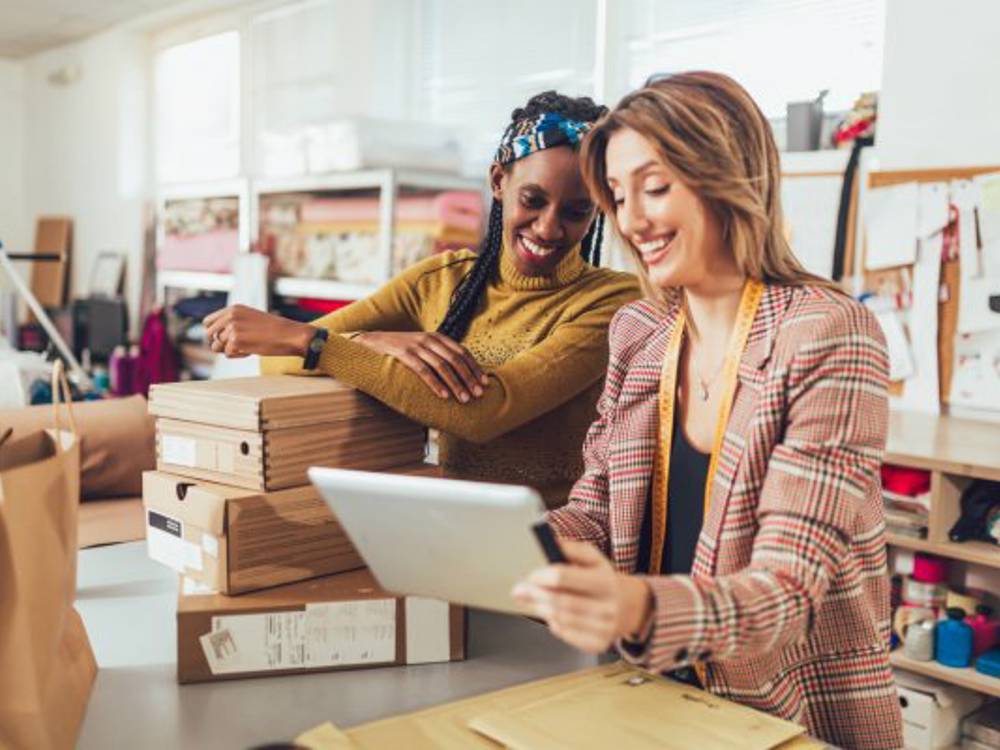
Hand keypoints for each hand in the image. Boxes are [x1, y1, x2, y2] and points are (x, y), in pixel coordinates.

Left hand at [203, 305, 314, 358]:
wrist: (290, 335)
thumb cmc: (274, 331)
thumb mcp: (251, 320)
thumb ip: (233, 325)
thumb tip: (214, 341)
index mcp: (233, 309)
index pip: (208, 322)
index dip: (213, 333)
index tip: (223, 340)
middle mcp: (230, 316)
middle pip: (209, 335)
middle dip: (219, 344)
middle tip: (235, 347)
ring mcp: (232, 327)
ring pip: (217, 346)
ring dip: (230, 351)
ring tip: (246, 348)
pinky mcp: (236, 340)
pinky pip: (228, 354)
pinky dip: (238, 356)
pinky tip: (251, 351)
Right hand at [353, 331, 488, 401]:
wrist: (371, 342)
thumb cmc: (400, 350)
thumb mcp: (422, 348)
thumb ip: (439, 356)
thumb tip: (460, 375)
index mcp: (437, 337)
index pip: (462, 352)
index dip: (475, 368)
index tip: (485, 383)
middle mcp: (429, 340)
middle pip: (455, 360)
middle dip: (469, 378)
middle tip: (478, 394)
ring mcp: (416, 346)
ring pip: (442, 366)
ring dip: (455, 384)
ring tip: (464, 399)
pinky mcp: (404, 355)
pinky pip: (423, 371)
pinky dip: (435, 384)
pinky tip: (444, 395)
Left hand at [512, 539, 652, 653]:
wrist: (631, 606)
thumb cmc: (604, 579)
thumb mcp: (593, 558)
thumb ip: (570, 548)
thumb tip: (549, 542)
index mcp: (605, 581)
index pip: (564, 577)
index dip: (542, 576)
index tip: (530, 575)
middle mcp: (607, 606)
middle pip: (560, 601)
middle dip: (535, 594)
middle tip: (519, 590)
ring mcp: (603, 628)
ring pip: (560, 619)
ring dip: (539, 608)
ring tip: (530, 600)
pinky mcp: (597, 644)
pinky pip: (565, 634)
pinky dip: (553, 623)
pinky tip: (551, 614)